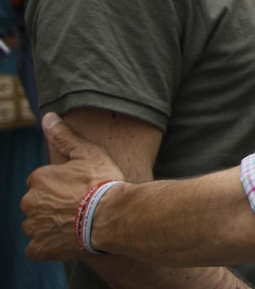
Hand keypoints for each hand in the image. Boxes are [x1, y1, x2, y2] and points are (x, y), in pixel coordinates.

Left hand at [23, 113, 126, 259]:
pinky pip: (36, 248)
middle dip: (51, 204)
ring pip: (35, 224)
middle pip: (36, 203)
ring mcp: (33, 227)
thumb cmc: (103, 183)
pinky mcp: (38, 248)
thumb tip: (47, 117)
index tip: (77, 189)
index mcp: (39, 178)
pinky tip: (66, 239)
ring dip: (49, 224)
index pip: (41, 181)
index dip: (59, 185)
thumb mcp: (89, 153)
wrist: (112, 216)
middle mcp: (29, 202)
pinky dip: (47, 245)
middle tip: (77, 206)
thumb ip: (65, 136)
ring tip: (75, 223)